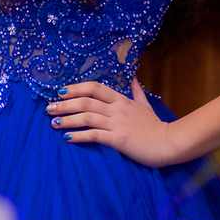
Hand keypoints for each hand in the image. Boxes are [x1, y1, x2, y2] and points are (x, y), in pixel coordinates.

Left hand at [47, 79, 179, 166]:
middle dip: (64, 104)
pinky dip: (79, 136)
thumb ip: (137, 91)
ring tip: (53, 123)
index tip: (60, 92)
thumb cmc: (156, 126)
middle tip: (49, 108)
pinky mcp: (119, 139)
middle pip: (85, 101)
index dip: (76, 88)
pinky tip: (68, 138)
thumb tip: (133, 76)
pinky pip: (94, 135)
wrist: (170, 143)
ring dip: (67, 120)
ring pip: (87, 117)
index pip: (94, 88)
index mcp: (121, 99)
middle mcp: (117, 109)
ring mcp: (118, 123)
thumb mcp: (145, 105)